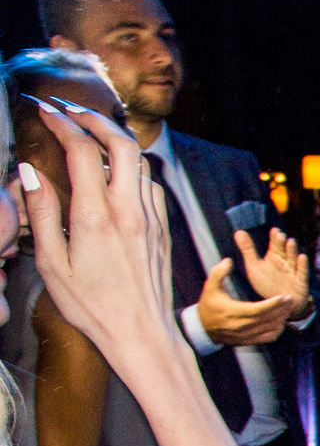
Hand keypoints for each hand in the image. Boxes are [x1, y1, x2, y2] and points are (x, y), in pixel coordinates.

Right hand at [17, 97, 176, 356]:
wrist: (142, 334)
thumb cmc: (92, 306)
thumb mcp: (52, 264)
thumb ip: (41, 213)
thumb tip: (30, 173)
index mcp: (96, 217)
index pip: (82, 150)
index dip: (63, 123)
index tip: (46, 111)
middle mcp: (129, 211)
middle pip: (121, 143)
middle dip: (95, 119)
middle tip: (71, 112)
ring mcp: (151, 218)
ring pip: (140, 162)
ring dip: (115, 141)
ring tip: (90, 135)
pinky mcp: (162, 228)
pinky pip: (150, 185)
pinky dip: (132, 168)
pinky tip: (115, 173)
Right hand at [193, 264, 300, 344]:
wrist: (203, 328)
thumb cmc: (208, 306)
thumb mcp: (210, 287)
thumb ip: (218, 273)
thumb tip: (228, 260)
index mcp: (233, 312)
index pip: (257, 310)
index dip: (273, 304)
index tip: (284, 297)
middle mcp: (241, 326)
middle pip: (268, 319)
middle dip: (282, 309)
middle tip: (292, 299)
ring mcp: (246, 335)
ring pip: (270, 328)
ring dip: (282, 318)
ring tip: (290, 307)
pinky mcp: (249, 341)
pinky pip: (268, 338)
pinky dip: (277, 330)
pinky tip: (282, 321)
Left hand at [231, 225, 310, 318]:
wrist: (278, 304)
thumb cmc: (267, 283)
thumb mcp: (254, 266)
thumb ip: (248, 249)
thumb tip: (238, 231)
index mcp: (274, 257)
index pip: (275, 244)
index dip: (274, 237)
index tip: (274, 230)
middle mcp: (284, 262)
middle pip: (283, 250)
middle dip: (282, 243)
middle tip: (279, 235)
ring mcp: (293, 271)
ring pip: (292, 259)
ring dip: (292, 251)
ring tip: (290, 241)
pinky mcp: (300, 282)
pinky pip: (301, 273)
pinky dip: (302, 265)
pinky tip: (302, 257)